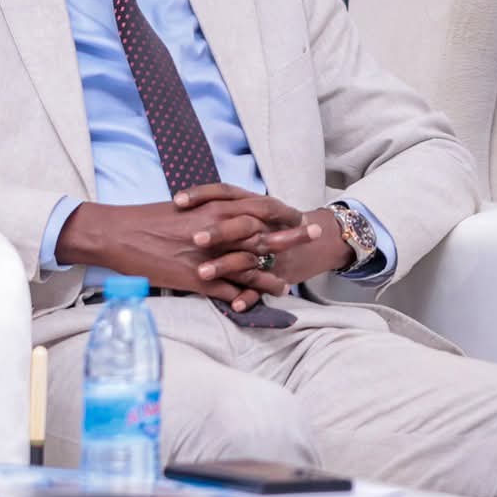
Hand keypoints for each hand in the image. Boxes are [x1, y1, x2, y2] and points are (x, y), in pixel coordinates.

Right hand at [58, 188, 309, 302]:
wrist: (119, 234)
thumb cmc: (149, 218)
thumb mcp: (188, 208)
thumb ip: (214, 212)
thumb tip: (232, 213)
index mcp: (216, 210)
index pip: (261, 210)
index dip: (283, 213)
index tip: (299, 215)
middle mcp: (219, 232)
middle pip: (264, 237)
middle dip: (292, 238)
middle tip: (316, 235)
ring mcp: (209, 258)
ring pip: (250, 270)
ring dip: (270, 278)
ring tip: (286, 286)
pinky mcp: (196, 280)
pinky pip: (226, 292)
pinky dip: (242, 299)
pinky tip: (253, 305)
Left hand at [176, 186, 347, 312]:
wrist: (319, 238)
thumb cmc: (275, 222)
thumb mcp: (253, 206)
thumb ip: (223, 205)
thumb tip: (178, 204)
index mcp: (256, 204)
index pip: (227, 192)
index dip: (203, 195)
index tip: (177, 201)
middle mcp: (266, 224)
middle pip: (242, 224)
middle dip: (219, 231)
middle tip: (194, 239)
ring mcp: (274, 251)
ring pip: (249, 258)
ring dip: (226, 266)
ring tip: (202, 273)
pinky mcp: (279, 274)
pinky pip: (263, 287)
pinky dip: (250, 296)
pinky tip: (234, 305)